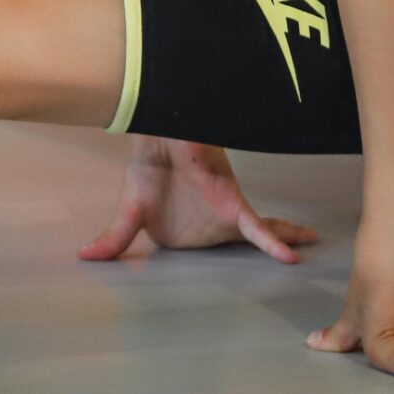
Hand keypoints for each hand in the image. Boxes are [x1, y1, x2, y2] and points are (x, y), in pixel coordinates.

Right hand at [79, 138, 316, 263]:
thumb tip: (83, 254)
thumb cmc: (147, 168)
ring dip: (284, 238)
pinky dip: (272, 242)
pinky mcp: (232, 205)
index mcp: (193, 229)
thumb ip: (115, 237)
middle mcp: (215, 223)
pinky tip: (289, 256)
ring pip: (261, 233)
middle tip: (299, 246)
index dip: (234, 245)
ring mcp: (226, 214)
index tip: (254, 254)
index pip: (217, 242)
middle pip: (250, 237)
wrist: (159, 137)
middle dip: (276, 239)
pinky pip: (256, 229)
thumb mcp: (130, 213)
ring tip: (309, 241)